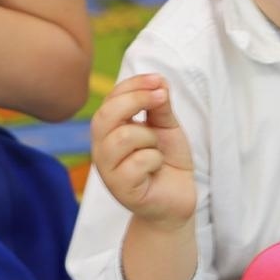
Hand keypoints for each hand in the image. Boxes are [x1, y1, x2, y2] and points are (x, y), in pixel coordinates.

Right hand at [92, 74, 194, 227]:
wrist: (177, 198)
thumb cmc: (167, 161)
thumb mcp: (166, 127)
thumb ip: (159, 107)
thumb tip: (158, 81)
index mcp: (110, 130)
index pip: (111, 99)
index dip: (133, 85)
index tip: (159, 80)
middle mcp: (102, 149)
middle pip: (106, 115)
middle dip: (136, 100)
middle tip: (162, 99)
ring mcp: (108, 171)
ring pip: (123, 137)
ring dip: (149, 137)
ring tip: (156, 149)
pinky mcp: (121, 189)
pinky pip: (137, 162)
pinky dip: (154, 160)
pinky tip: (156, 168)